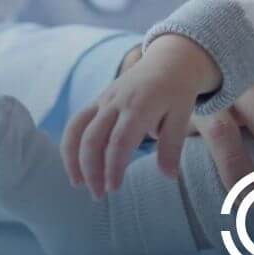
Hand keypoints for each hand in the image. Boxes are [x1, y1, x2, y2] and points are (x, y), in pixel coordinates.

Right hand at [62, 35, 221, 197]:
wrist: (170, 59)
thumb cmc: (178, 90)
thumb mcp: (182, 114)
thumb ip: (172, 145)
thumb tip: (169, 177)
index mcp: (140, 105)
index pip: (119, 141)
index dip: (113, 167)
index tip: (113, 189)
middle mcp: (117, 101)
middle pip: (93, 138)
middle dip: (91, 169)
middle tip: (99, 195)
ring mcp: (104, 99)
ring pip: (78, 129)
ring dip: (73, 158)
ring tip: (78, 184)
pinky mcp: (98, 100)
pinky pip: (77, 122)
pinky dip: (70, 144)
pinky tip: (75, 166)